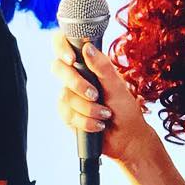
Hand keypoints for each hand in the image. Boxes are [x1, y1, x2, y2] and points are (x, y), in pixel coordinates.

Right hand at [50, 33, 151, 165]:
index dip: (61, 47)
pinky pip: (67, 114)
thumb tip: (87, 47)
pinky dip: (86, 122)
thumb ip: (102, 66)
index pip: (64, 45)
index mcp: (88, 65)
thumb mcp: (117, 86)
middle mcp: (75, 78)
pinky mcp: (67, 114)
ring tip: (105, 115)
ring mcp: (69, 96)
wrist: (126, 138)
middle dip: (77, 83)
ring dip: (88, 108)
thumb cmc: (125, 109)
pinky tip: (98, 125)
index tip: (71, 59)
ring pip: (65, 96)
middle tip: (95, 95)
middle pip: (58, 68)